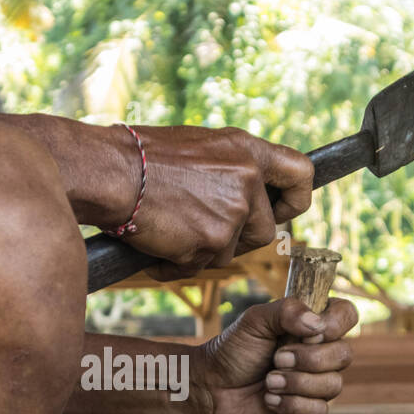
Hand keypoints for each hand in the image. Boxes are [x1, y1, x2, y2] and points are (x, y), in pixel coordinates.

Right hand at [105, 125, 312, 280]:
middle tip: (203, 229)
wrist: (112, 173)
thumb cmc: (144, 157)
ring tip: (171, 229)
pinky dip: (177, 263)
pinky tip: (157, 243)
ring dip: (203, 250)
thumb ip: (232, 168)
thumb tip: (249, 191)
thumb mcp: (200, 147)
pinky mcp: (211, 242)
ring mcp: (232, 214)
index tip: (283, 210)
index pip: (301, 175)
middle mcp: (247, 181)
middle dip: (238, 239)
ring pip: (230, 253)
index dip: (295, 200)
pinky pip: (200, 266)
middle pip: (266, 231)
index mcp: (247, 151)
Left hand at [189, 296, 357, 413]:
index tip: (310, 330)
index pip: (347, 316)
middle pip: (344, 354)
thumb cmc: (235, 349)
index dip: (336, 323)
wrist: (212, 385)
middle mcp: (322, 356)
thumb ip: (286, 310)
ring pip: (333, 385)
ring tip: (268, 381)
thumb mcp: (255, 319)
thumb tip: (316, 325)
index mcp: (314, 328)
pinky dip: (291, 405)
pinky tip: (269, 400)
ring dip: (295, 383)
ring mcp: (317, 386)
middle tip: (276, 358)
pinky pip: (319, 412)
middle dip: (307, 358)